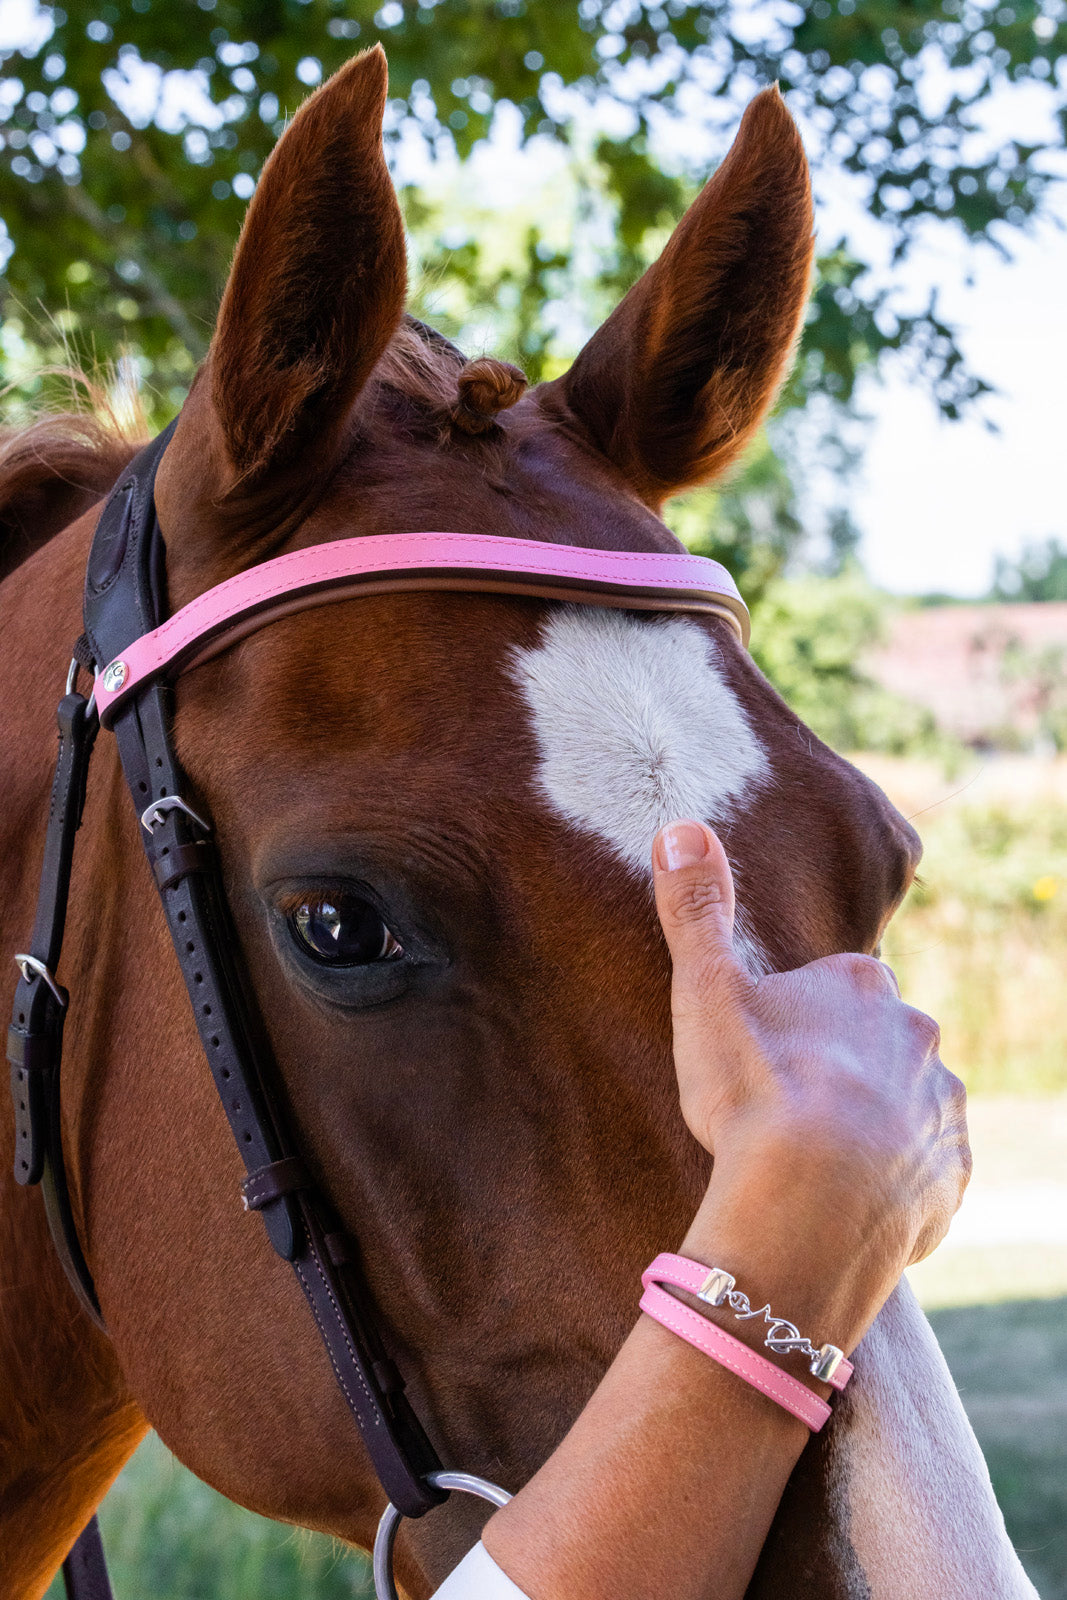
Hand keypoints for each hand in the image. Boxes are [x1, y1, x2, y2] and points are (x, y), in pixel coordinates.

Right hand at [652, 819, 970, 1349]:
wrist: (808, 1210)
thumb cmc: (754, 1093)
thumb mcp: (707, 992)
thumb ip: (694, 911)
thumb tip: (680, 825)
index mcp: (861, 986)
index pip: (834, 986)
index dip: (795, 1019)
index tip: (762, 1055)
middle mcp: (918, 1036)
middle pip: (877, 1042)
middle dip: (840, 1067)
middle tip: (783, 1109)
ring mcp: (942, 1109)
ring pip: (904, 1105)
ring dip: (869, 1125)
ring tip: (810, 1165)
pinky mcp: (951, 1178)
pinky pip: (922, 1173)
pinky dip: (890, 1184)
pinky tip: (842, 1204)